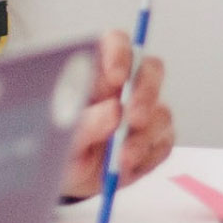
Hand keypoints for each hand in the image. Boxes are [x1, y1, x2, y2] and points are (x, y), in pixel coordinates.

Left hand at [61, 30, 174, 199]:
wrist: (67, 179)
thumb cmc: (58, 146)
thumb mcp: (60, 136)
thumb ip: (85, 123)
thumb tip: (114, 113)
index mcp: (97, 69)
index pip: (117, 44)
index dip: (121, 54)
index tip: (117, 76)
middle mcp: (125, 86)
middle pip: (151, 71)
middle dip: (146, 93)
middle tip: (133, 118)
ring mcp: (143, 112)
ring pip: (161, 112)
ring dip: (145, 136)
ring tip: (121, 158)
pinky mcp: (154, 140)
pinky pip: (163, 144)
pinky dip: (147, 157)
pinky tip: (127, 167)